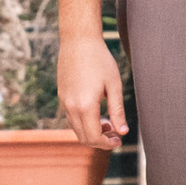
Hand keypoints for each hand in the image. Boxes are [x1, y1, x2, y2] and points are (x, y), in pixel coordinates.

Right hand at [57, 32, 124, 150]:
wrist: (78, 40)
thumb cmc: (100, 60)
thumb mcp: (114, 85)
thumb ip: (118, 111)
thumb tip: (123, 132)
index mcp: (85, 106)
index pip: (94, 137)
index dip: (107, 143)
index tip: (119, 140)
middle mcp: (71, 107)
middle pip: (83, 137)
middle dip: (100, 141)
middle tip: (116, 135)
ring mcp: (64, 102)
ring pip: (76, 129)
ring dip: (91, 132)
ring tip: (108, 123)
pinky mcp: (62, 95)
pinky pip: (71, 118)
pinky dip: (84, 122)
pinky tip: (97, 114)